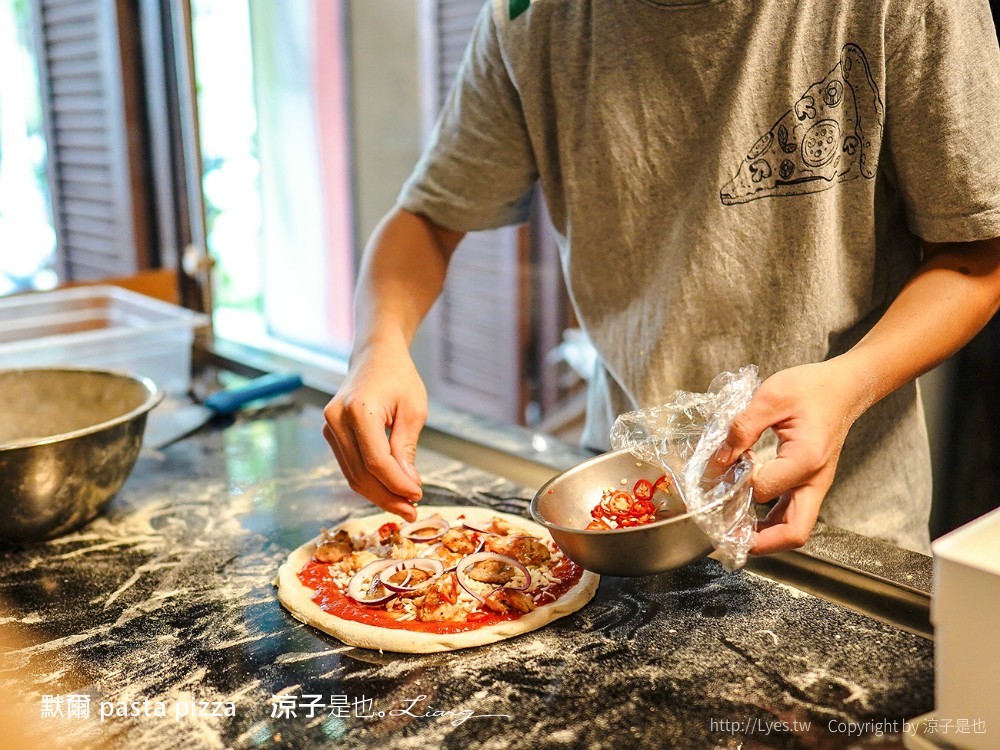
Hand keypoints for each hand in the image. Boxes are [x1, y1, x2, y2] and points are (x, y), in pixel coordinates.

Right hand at [323, 343, 426, 520]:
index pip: (376, 460)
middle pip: (361, 473)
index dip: (396, 484)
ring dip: (379, 494)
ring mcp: (329, 427)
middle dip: (388, 496)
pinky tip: (390, 490)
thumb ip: (406, 448)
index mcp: (358, 410)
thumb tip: (407, 486)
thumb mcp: (413, 410)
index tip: (417, 496)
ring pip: (353, 475)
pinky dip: (370, 481)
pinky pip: (350, 466)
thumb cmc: (399, 377)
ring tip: (404, 505)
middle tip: (412, 510)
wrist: (375, 356)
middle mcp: (336, 420)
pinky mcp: (331, 434)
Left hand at [714, 360, 865, 554]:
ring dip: (765, 536)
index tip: (719, 471)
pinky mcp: (810, 484)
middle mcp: (815, 480)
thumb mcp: (772, 397)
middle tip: (728, 537)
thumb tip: (720, 458)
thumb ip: (743, 427)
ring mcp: (815, 486)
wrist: (843, 388)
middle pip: (794, 532)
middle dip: (760, 542)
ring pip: (794, 528)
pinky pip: (793, 514)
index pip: (763, 490)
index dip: (736, 486)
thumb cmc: (812, 388)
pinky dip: (770, 522)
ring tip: (733, 530)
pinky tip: (748, 515)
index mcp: (806, 459)